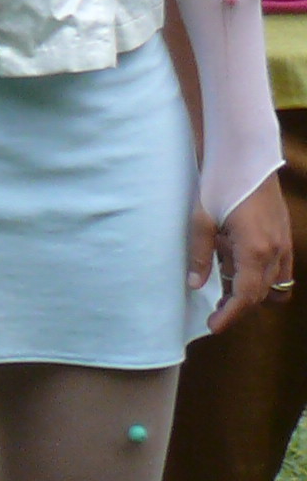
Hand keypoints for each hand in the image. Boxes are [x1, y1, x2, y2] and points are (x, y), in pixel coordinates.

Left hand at [198, 176, 296, 332]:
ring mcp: (284, 243)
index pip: (245, 296)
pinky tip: (237, 262)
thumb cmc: (219, 182)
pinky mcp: (284, 234)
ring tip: (225, 285)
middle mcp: (276, 251)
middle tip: (215, 309)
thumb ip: (199, 254)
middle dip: (239, 305)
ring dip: (253, 291)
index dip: (230, 315)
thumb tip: (195, 285)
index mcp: (255, 250)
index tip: (214, 326)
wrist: (246, 154)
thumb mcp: (201, 218)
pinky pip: (281, 267)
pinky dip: (262, 275)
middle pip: (261, 294)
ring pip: (275, 283)